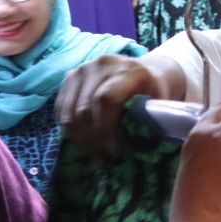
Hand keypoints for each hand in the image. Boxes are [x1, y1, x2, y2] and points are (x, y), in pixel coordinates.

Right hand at [56, 54, 185, 157]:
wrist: (144, 70)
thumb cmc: (153, 91)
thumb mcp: (159, 103)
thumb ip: (145, 122)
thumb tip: (125, 152)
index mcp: (130, 69)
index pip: (106, 99)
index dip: (106, 128)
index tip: (113, 149)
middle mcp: (103, 64)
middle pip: (85, 109)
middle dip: (93, 139)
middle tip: (103, 157)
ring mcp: (84, 69)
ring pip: (70, 112)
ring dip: (80, 138)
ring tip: (94, 152)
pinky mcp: (70, 76)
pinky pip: (61, 110)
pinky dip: (70, 130)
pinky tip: (84, 140)